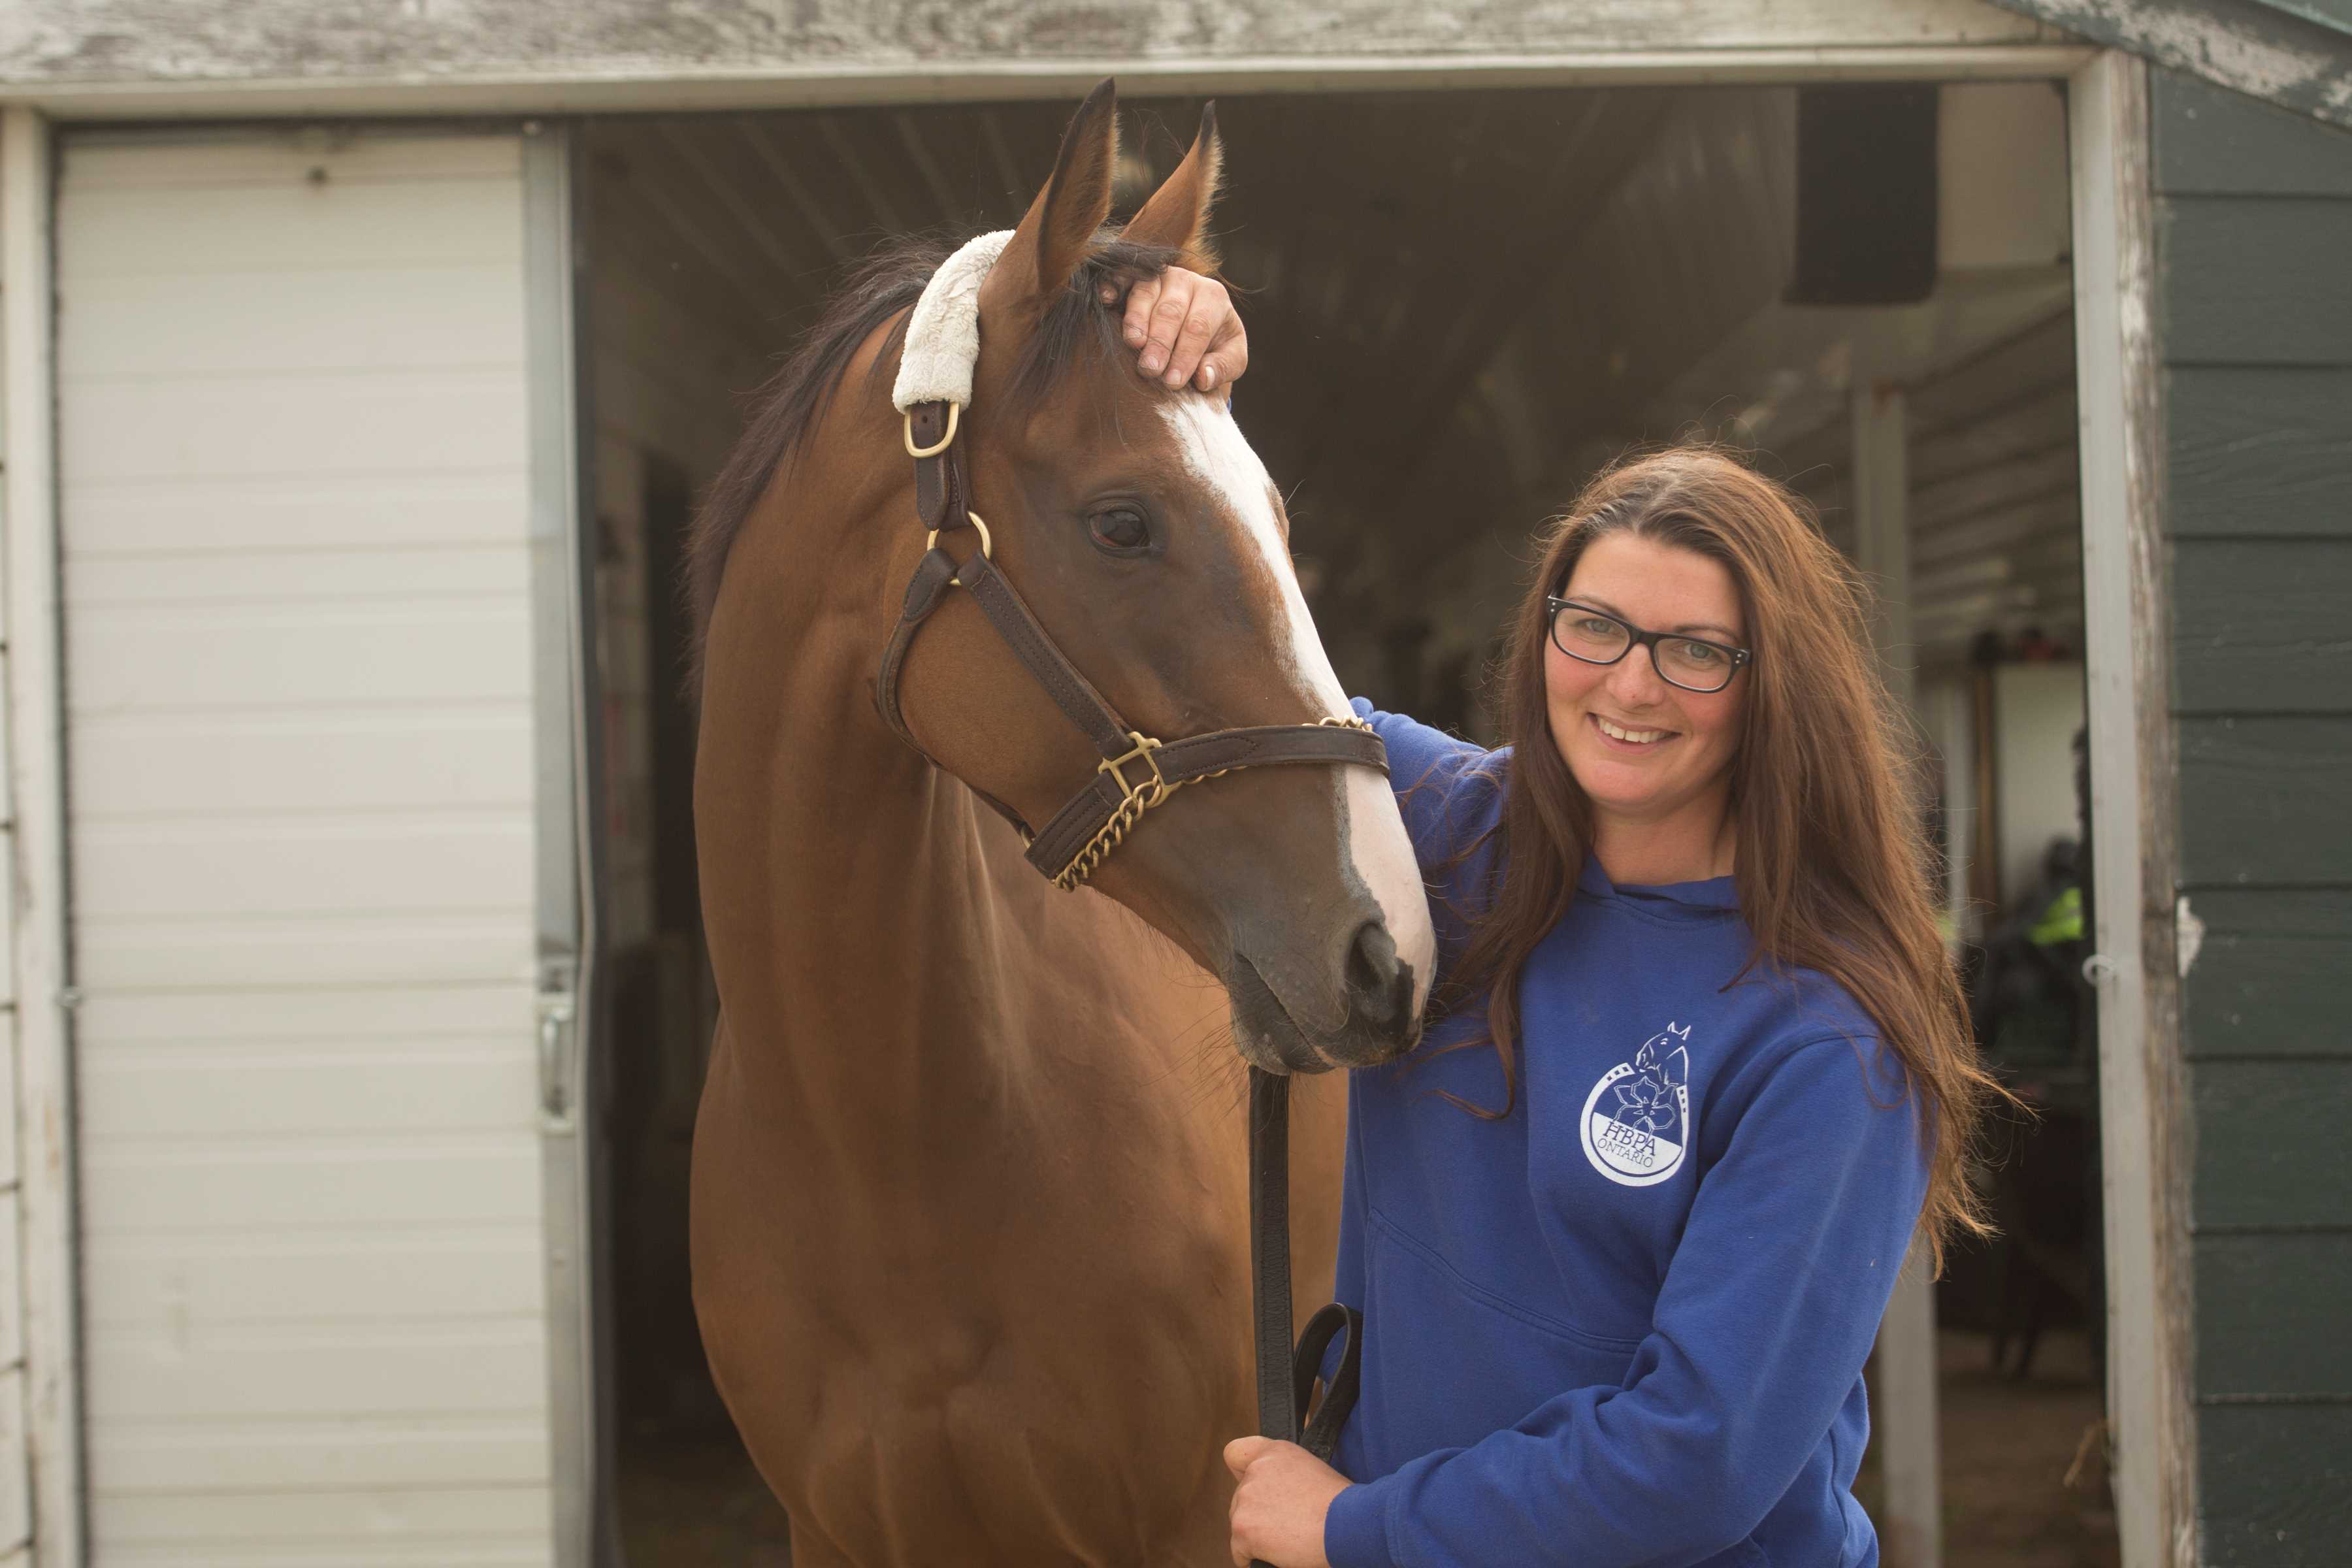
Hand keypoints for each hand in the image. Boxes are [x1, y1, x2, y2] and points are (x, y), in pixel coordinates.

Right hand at [1102, 266, 1247, 392]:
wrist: (1196, 326)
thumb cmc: (1215, 344)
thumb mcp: (1232, 359)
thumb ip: (1223, 367)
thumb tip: (1203, 377)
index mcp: (1213, 297)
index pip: (1198, 327)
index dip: (1185, 355)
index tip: (1173, 381)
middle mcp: (1186, 281)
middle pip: (1171, 311)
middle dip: (1160, 342)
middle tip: (1150, 369)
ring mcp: (1158, 276)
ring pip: (1146, 294)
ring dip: (1136, 320)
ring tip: (1133, 344)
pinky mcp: (1133, 277)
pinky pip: (1122, 278)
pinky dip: (1112, 287)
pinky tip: (1106, 300)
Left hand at [1225, 1437, 1347, 1567]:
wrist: (1346, 1525)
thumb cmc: (1340, 1504)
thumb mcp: (1312, 1470)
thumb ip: (1285, 1474)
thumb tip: (1277, 1493)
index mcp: (1274, 1452)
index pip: (1236, 1453)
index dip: (1242, 1472)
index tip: (1255, 1488)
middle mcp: (1256, 1470)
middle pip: (1240, 1498)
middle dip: (1258, 1512)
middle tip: (1287, 1523)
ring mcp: (1246, 1499)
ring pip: (1240, 1524)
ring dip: (1258, 1534)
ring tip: (1289, 1537)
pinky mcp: (1243, 1529)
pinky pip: (1239, 1551)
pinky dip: (1255, 1557)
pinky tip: (1278, 1555)